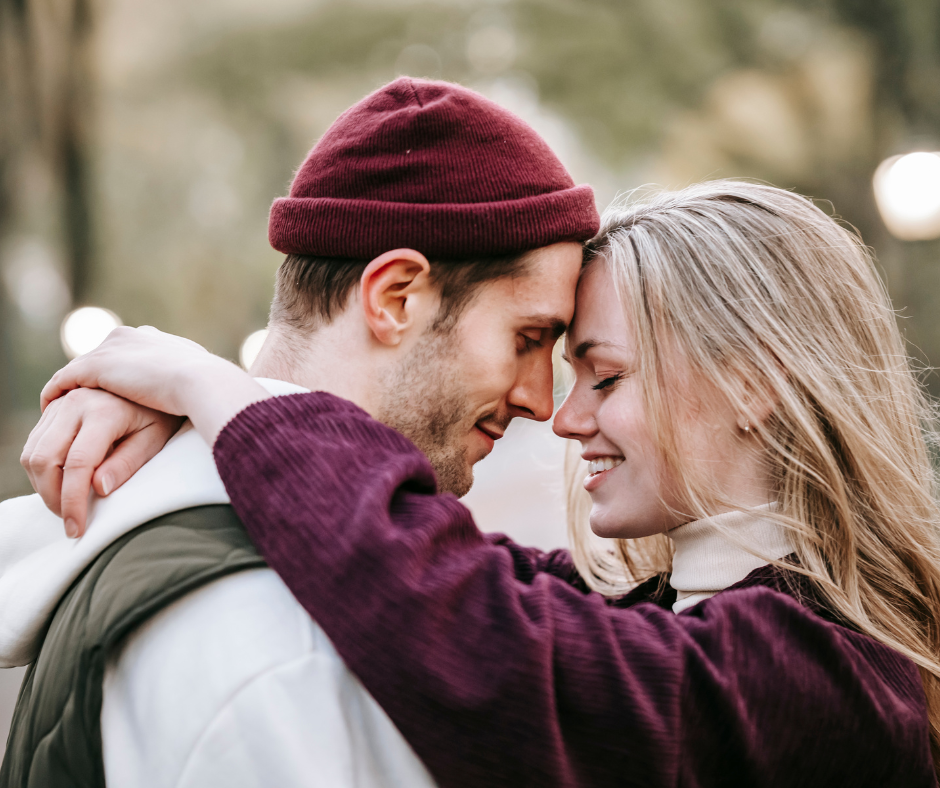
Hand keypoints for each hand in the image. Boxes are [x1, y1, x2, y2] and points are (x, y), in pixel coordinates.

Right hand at [21, 388, 183, 536]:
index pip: (78, 464)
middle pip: (44, 459)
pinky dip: (40, 470)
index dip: (73, 501)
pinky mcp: (53, 408)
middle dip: (51, 497)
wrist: (155, 381)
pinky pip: (33, 445)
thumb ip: (126, 464)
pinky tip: (61, 484)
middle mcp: (76, 403)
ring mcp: (61, 403)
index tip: (76, 528)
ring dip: (42, 485)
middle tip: (70, 519)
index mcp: (104, 412)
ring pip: (32, 453)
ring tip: (67, 504)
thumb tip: (98, 489)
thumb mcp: (153, 439)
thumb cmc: (158, 415)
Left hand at [40, 326, 270, 448]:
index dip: (117, 374)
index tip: (110, 392)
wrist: (202, 382)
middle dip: (90, 379)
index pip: (126, 354)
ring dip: (69, 389)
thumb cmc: (208, 387)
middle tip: (78, 405)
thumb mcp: (197, 379)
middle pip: (99, 358)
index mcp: (154, 338)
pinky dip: (55, 394)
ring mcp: (110, 349)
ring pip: (78, 369)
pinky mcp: (96, 366)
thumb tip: (194, 389)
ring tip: (60, 412)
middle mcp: (129, 336)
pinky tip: (50, 412)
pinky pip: (63, 381)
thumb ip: (186, 379)